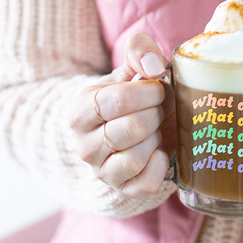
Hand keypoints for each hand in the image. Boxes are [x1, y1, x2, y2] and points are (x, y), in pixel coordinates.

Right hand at [68, 33, 175, 199]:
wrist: (131, 129)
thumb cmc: (134, 97)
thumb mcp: (132, 70)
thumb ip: (139, 52)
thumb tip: (153, 65)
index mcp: (81, 110)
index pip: (115, 101)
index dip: (146, 93)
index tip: (158, 88)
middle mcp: (84, 145)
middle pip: (130, 128)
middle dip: (154, 115)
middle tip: (158, 109)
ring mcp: (102, 171)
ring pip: (135, 157)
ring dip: (155, 139)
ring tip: (155, 129)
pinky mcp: (123, 189)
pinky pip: (145, 183)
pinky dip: (159, 166)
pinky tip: (161, 152)